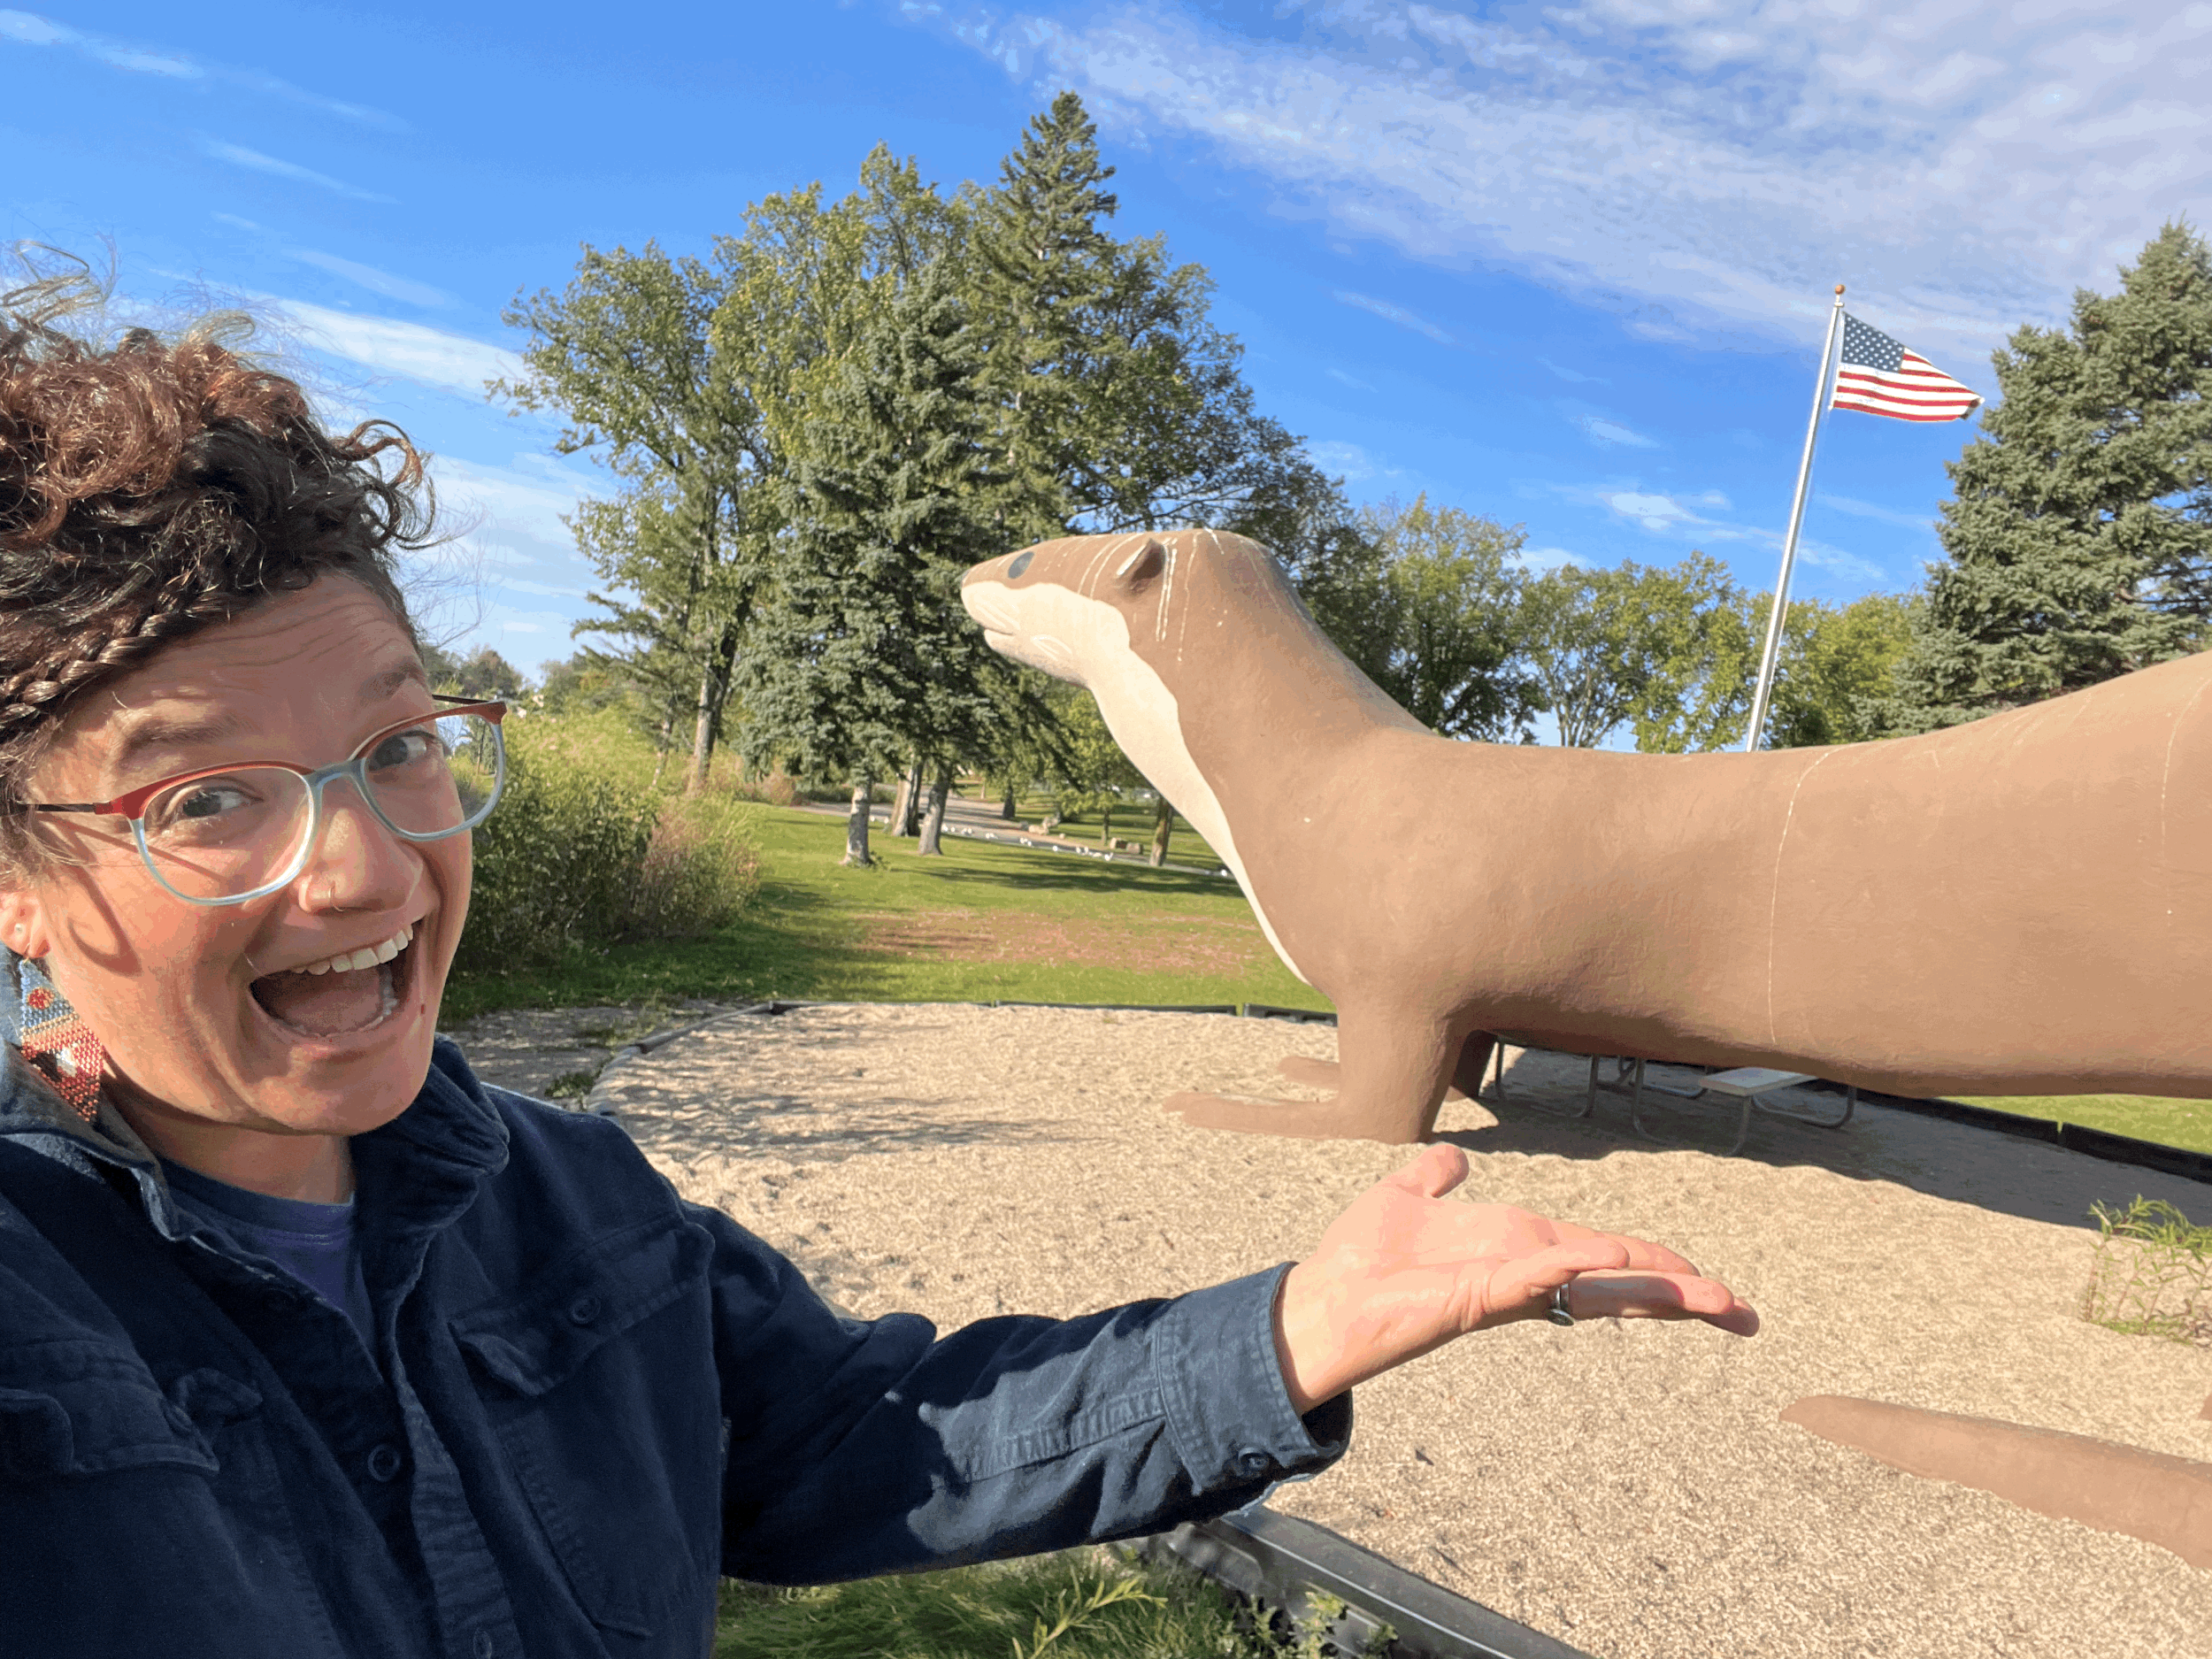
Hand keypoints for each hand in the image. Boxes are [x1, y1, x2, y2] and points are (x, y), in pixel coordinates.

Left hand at [1271, 1143, 1758, 1413]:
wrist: (1320, 1296)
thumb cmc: (1361, 1259)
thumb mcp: (1405, 1197)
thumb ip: (1434, 1178)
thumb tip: (1454, 1159)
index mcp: (1519, 1249)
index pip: (1603, 1256)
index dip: (1655, 1264)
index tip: (1711, 1284)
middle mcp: (1524, 1275)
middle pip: (1618, 1282)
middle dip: (1681, 1295)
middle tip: (1743, 1313)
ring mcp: (1507, 1290)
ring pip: (1594, 1288)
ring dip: (1651, 1289)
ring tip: (1713, 1299)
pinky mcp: (1477, 1298)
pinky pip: (1534, 1279)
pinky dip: (1571, 1268)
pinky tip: (1606, 1259)